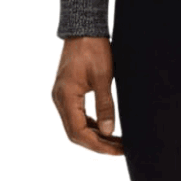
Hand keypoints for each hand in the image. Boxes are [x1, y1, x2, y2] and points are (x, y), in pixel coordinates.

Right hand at [51, 35, 122, 155]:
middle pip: (76, 133)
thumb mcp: (103, 77)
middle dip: (98, 144)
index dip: (98, 145)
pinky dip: (91, 125)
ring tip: (117, 141)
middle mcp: (59, 99)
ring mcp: (62, 96)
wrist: (83, 29)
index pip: (78, 132)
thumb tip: (109, 132)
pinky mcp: (67, 93)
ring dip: (95, 136)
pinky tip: (106, 128)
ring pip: (76, 126)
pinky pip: (77, 116)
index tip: (118, 150)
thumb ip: (105, 105)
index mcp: (66, 97)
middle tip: (121, 149)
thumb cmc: (94, 49)